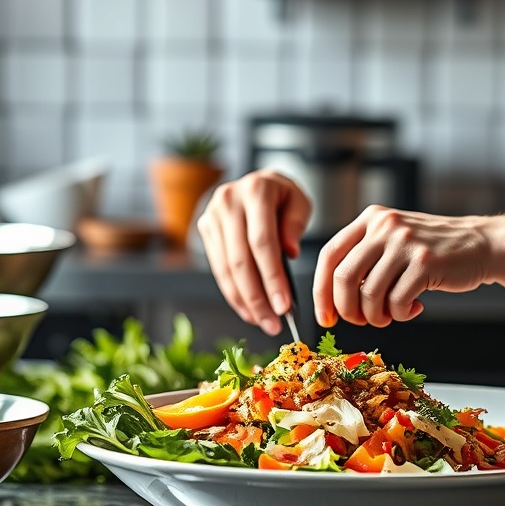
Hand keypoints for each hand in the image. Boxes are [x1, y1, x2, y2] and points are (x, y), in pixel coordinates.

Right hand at [197, 169, 311, 334]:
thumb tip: (290, 254)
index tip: (284, 306)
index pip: (262, 241)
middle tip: (273, 323)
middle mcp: (228, 200)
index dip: (272, 277)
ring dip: (244, 301)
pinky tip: (248, 310)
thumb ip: (296, 224)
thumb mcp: (300, 201)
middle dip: (257, 297)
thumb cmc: (283, 196)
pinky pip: (218, 268)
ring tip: (263, 322)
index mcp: (256, 189)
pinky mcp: (205, 228)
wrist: (257, 181)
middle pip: (240, 259)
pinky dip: (233, 293)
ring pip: (225, 268)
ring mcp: (212, 214)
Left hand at [313, 206, 491, 327]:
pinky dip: (400, 314)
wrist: (481, 244)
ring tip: (390, 315)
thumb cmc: (433, 249)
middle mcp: (385, 226)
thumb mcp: (394, 239)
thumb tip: (333, 298)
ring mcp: (405, 243)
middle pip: (343, 277)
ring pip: (369, 294)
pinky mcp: (425, 262)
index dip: (321, 290)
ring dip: (376, 316)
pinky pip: (396, 302)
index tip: (326, 316)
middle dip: (347, 309)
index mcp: (371, 218)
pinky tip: (413, 308)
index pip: (329, 255)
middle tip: (360, 321)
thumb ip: (365, 257)